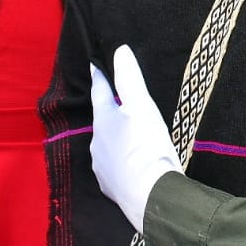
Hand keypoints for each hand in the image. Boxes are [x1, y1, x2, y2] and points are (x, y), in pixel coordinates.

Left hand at [90, 45, 181, 232]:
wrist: (150, 195)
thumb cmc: (146, 146)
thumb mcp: (142, 107)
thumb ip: (129, 79)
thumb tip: (119, 51)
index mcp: (103, 120)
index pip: (99, 93)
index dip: (100, 78)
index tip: (95, 66)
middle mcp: (96, 143)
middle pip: (102, 121)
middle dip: (109, 113)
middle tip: (120, 104)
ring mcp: (101, 167)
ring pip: (107, 146)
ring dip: (115, 139)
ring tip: (129, 136)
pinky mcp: (110, 187)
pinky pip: (113, 168)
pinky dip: (121, 161)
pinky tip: (131, 163)